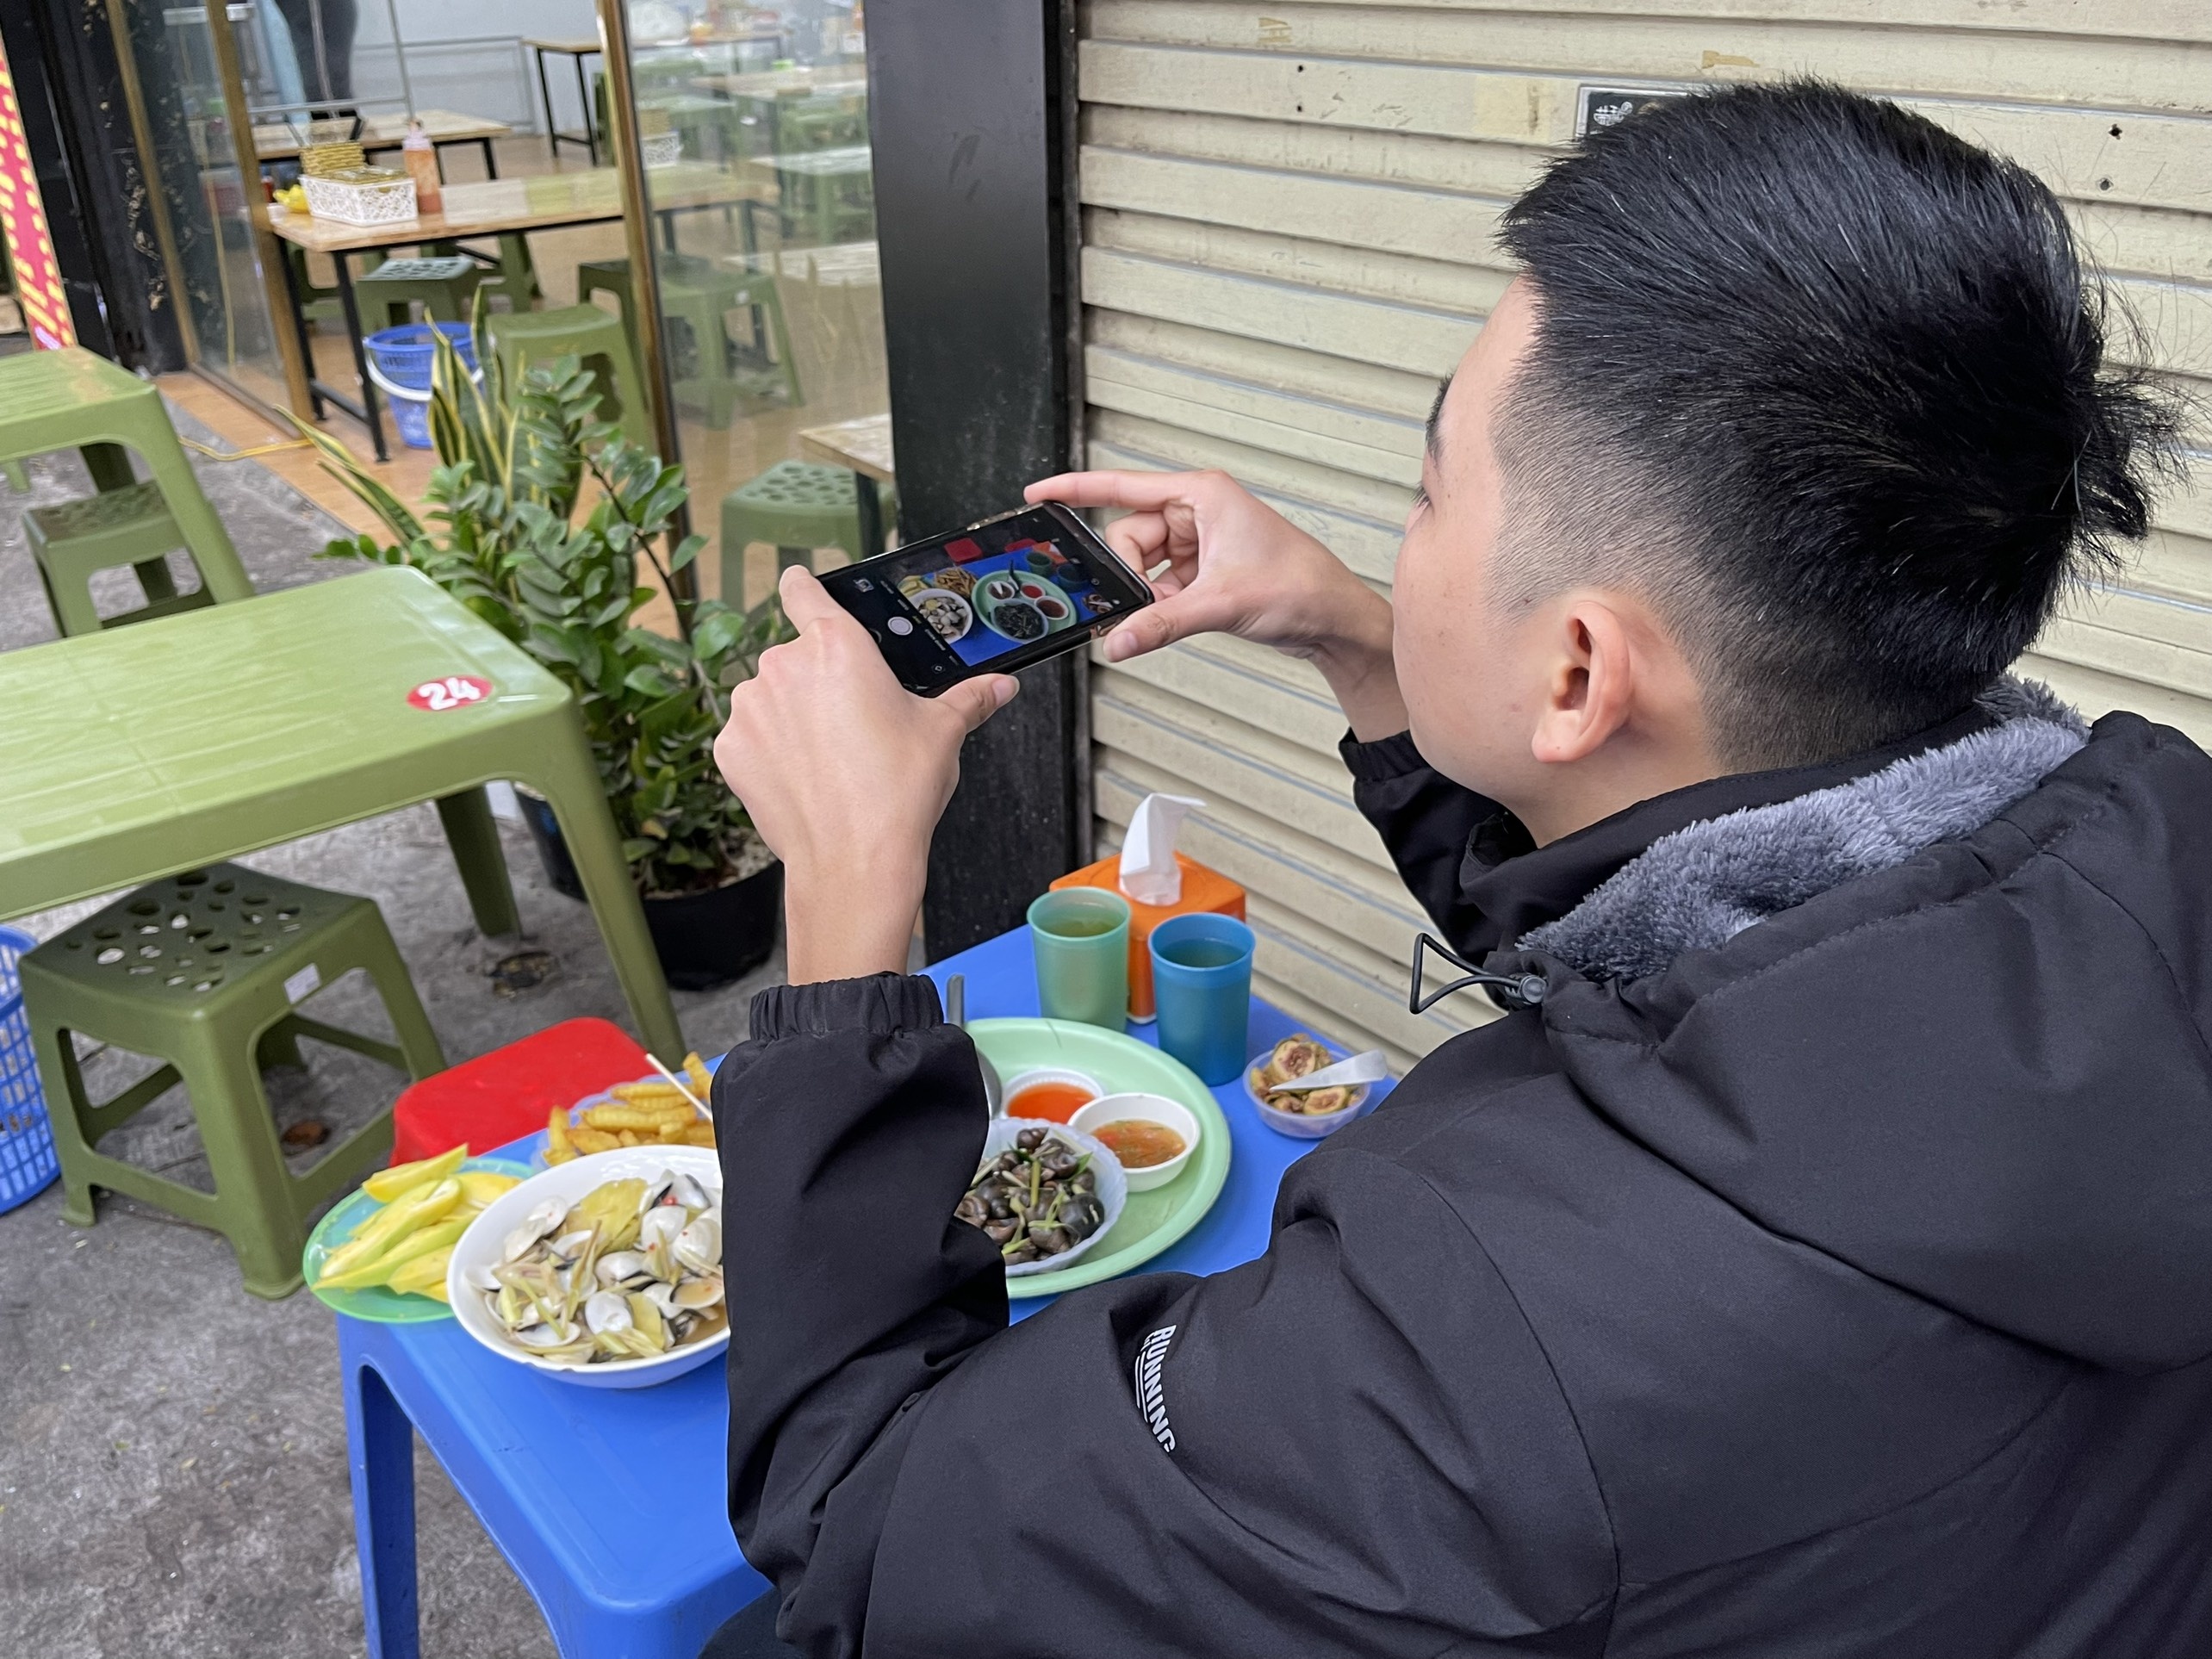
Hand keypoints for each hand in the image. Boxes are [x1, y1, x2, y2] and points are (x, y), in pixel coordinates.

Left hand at [714, 566, 1016, 982]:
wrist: (854, 862)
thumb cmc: (898, 793)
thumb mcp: (942, 734)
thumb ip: (969, 698)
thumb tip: (1000, 686)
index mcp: (836, 645)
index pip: (803, 589)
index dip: (806, 590)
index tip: (807, 594)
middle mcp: (784, 665)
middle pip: (796, 655)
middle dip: (819, 681)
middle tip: (852, 721)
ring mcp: (750, 707)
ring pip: (770, 696)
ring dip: (791, 715)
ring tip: (829, 756)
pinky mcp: (729, 748)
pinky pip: (749, 735)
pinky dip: (768, 750)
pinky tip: (802, 777)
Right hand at [1024, 470, 1407, 736]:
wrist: (1333, 618)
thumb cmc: (1299, 587)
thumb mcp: (1220, 604)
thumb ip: (1160, 623)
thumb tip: (1117, 640)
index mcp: (1201, 494)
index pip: (1122, 486)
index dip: (1075, 490)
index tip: (1038, 494)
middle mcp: (1198, 510)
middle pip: (1129, 536)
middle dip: (1128, 573)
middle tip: (1139, 602)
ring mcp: (1200, 540)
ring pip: (1142, 564)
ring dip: (1147, 593)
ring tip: (1171, 612)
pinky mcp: (1204, 567)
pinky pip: (1160, 582)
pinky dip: (1160, 602)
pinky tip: (1174, 617)